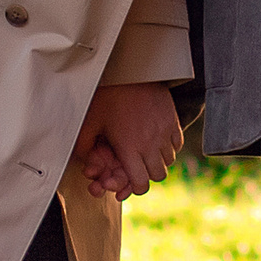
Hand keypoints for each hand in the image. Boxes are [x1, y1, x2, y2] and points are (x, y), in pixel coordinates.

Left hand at [76, 82, 181, 198]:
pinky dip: (168, 148)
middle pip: (158, 175)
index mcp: (130, 147)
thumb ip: (84, 147)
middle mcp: (151, 143)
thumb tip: (84, 164)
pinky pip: (176, 145)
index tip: (129, 182)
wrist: (131, 72)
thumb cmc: (109, 97)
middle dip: (146, 175)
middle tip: (137, 168)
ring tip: (145, 153)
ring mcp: (164, 132)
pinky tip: (156, 141)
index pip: (141, 183)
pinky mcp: (173, 122)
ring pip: (169, 161)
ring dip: (158, 161)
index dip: (135, 188)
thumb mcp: (90, 123)